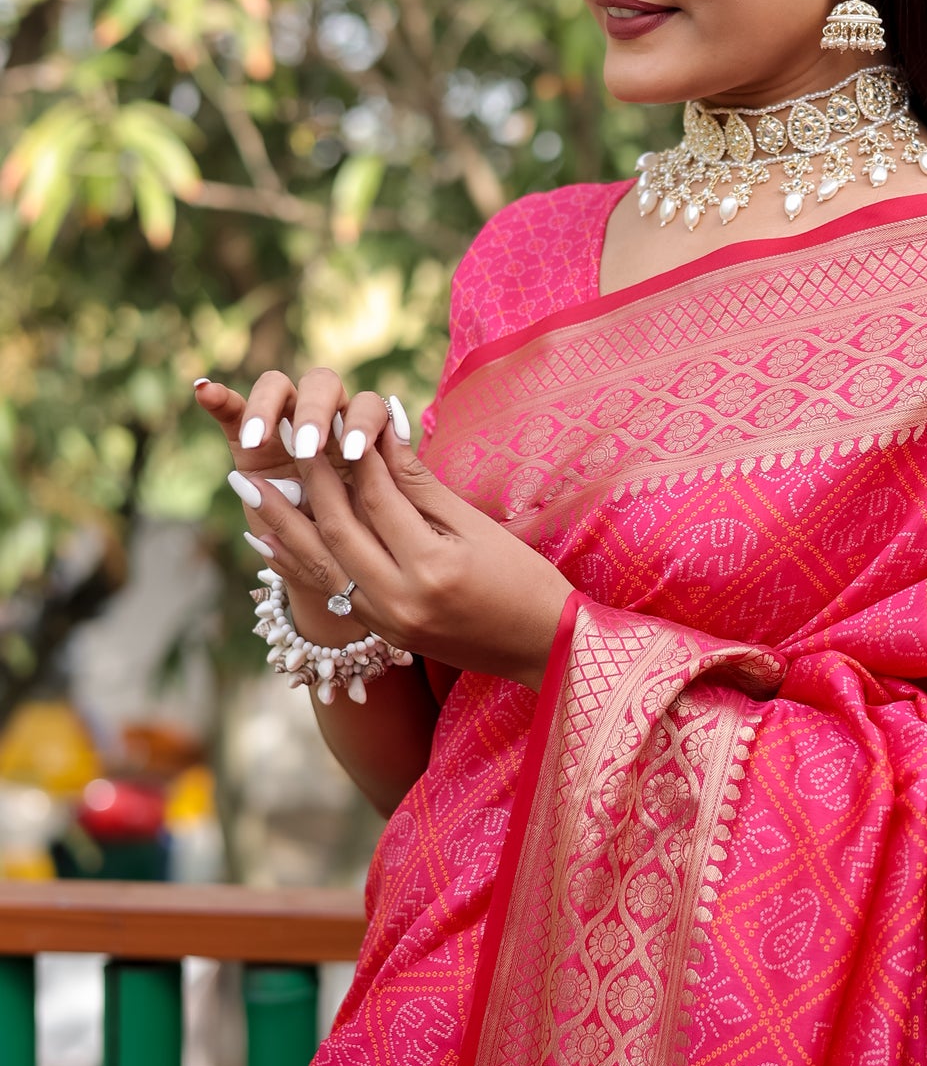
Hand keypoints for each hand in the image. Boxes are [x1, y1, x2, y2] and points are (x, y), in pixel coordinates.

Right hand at [196, 365, 403, 588]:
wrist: (338, 571)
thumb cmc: (374, 543)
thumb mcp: (383, 519)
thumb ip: (391, 481)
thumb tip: (398, 434)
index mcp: (368, 431)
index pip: (368, 402)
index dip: (362, 421)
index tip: (355, 453)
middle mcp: (328, 420)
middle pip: (323, 385)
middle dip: (315, 412)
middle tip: (308, 448)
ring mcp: (286, 425)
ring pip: (278, 388)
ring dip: (268, 407)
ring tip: (259, 439)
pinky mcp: (248, 438)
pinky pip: (233, 408)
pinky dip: (218, 397)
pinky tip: (205, 391)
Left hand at [228, 388, 572, 690]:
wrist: (543, 648)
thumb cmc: (523, 580)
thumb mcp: (478, 527)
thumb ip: (422, 484)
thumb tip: (382, 430)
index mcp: (432, 567)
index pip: (379, 496)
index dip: (358, 453)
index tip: (340, 417)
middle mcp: (400, 599)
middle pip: (338, 528)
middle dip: (307, 480)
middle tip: (280, 440)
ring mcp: (386, 623)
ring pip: (319, 564)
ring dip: (279, 523)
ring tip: (245, 488)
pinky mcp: (381, 634)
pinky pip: (327, 591)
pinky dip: (295, 563)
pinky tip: (268, 539)